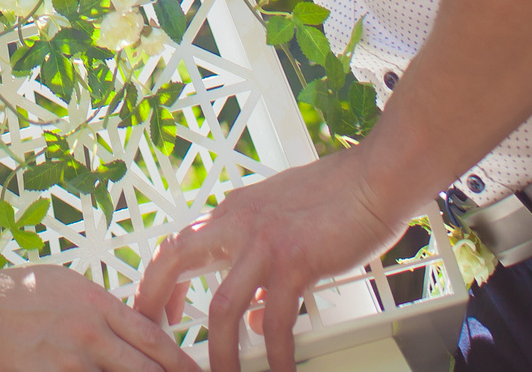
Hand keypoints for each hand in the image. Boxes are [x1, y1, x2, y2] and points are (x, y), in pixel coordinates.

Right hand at [0, 263, 198, 371]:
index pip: (152, 338)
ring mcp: (73, 363)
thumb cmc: (13, 293)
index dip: (178, 360)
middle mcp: (92, 335)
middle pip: (146, 368)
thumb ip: (97, 305)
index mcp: (98, 304)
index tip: (193, 371)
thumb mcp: (64, 284)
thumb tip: (122, 321)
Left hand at [131, 147, 413, 371]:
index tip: (161, 309)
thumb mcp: (286, 224)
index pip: (180, 242)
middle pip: (175, 259)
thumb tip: (257, 318)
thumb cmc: (341, 197)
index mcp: (235, 211)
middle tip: (156, 339)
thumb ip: (263, 267)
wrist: (376, 178)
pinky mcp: (294, 261)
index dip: (160, 278)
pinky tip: (279, 370)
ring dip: (219, 350)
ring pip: (222, 307)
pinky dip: (275, 353)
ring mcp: (264, 242)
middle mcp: (239, 222)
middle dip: (155, 300)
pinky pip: (276, 320)